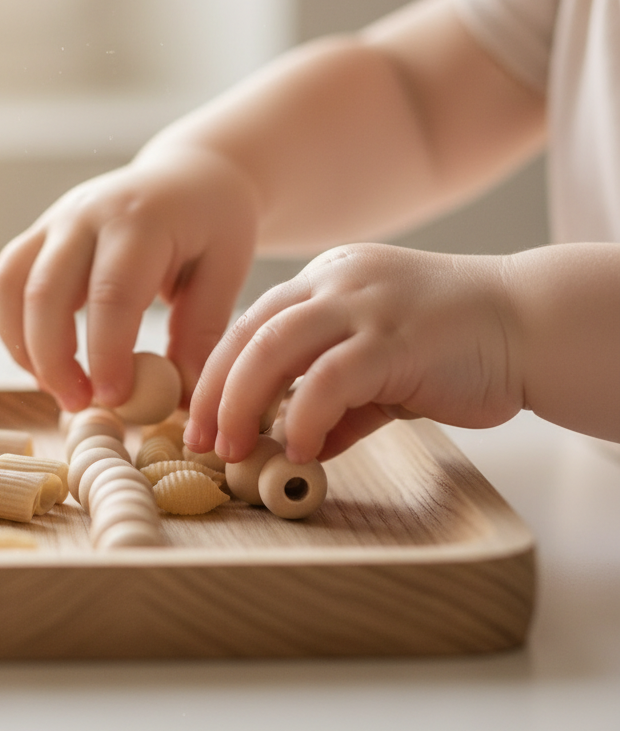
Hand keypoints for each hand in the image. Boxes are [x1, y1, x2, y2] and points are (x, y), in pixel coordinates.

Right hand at [0, 145, 258, 412]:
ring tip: (58, 389)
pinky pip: (6, 281)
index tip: (115, 400)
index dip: (107, 354)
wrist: (191, 172)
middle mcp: (88, 213)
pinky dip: (13, 328)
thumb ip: (202, 331)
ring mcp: (56, 219)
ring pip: (12, 285)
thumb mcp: (226, 270)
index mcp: (141, 220)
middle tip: (80, 405)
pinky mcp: (39, 232)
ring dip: (24, 347)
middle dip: (54, 359)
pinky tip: (42, 362)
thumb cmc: (215, 223)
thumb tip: (182, 397)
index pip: (112, 294)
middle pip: (47, 291)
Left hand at [185, 244, 523, 463]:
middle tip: (202, 443)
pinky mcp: (394, 338)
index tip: (201, 420)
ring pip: (273, 348)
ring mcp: (364, 305)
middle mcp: (335, 282)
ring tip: (234, 450)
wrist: (529, 323)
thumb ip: (338, 398)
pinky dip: (304, 417)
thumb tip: (299, 442)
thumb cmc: (455, 345)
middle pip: (248, 334)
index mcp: (326, 281)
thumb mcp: (380, 365)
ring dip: (241, 404)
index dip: (217, 374)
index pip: (251, 323)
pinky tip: (301, 449)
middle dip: (215, 393)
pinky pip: (328, 379)